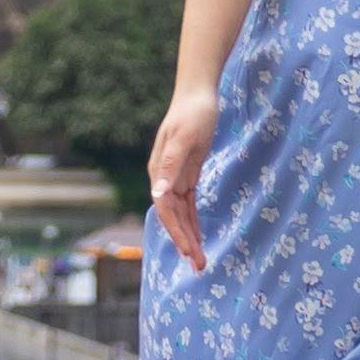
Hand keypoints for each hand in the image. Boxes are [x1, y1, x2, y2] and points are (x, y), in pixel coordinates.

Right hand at [145, 77, 219, 270]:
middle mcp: (163, 177)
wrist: (199, 92)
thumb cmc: (194, 112)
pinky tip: (199, 237)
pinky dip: (194, 222)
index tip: (190, 253)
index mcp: (159, 171)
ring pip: (181, 214)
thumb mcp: (185, 138)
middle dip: (185, 242)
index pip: (165, 210)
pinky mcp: (187, 173)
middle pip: (173, 217)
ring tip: (201, 260)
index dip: (177, 233)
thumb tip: (158, 193)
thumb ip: (171, 166)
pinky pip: (189, 204)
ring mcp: (174, 176)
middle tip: (200, 267)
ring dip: (190, 236)